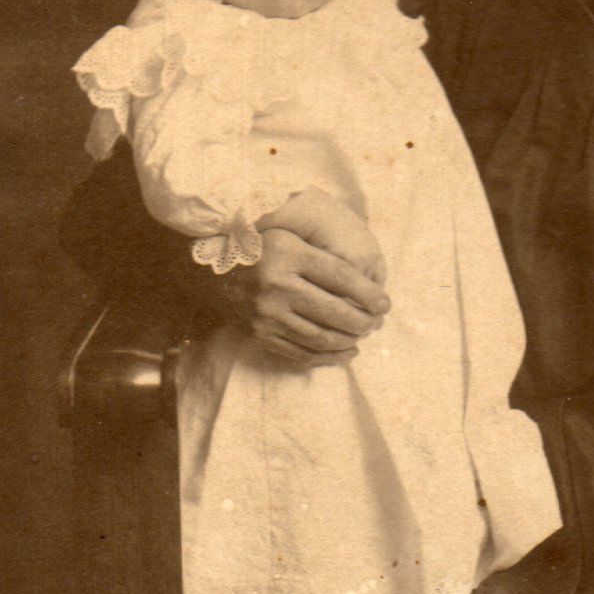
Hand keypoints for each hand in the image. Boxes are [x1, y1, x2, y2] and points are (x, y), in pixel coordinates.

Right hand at [221, 226, 389, 366]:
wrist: (208, 269)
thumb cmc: (260, 248)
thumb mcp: (289, 236)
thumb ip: (323, 253)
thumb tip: (369, 283)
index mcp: (288, 254)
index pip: (341, 278)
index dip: (369, 294)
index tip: (385, 303)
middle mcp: (276, 285)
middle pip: (335, 311)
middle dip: (364, 321)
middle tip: (378, 322)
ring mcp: (267, 313)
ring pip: (321, 336)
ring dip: (349, 340)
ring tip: (363, 335)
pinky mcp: (260, 334)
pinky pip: (302, 352)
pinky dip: (329, 357)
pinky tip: (346, 352)